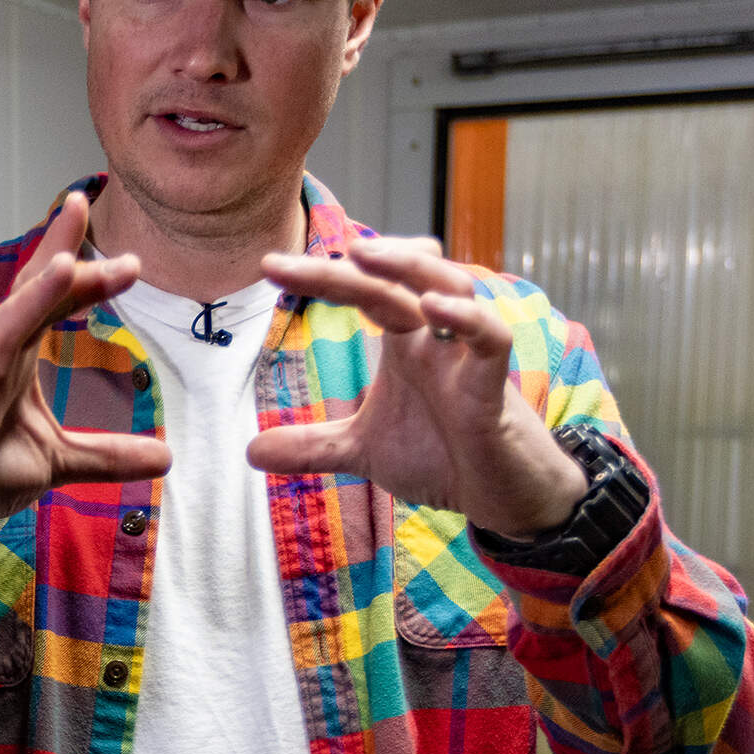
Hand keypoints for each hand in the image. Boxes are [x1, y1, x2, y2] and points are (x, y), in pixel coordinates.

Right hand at [0, 193, 170, 563]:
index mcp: (16, 364)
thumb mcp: (54, 464)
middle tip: (124, 259)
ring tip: (62, 266)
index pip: (50, 305)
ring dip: (30, 301)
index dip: (81, 272)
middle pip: (32, 306)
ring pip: (1, 337)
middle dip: (71, 274)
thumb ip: (107, 455)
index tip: (121, 245)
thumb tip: (166, 457)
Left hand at [249, 237, 586, 535]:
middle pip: (398, 278)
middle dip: (346, 264)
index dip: (321, 275)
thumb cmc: (444, 456)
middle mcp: (435, 337)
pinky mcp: (495, 389)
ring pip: (452, 287)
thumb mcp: (364, 451)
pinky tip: (432, 310)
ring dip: (411, 268)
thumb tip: (251, 452)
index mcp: (406, 340)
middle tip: (287, 263)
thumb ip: (314, 446)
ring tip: (362, 255)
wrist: (502, 497)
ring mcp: (467, 357)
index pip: (363, 290)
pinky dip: (466, 320)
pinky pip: (491, 339)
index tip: (269, 266)